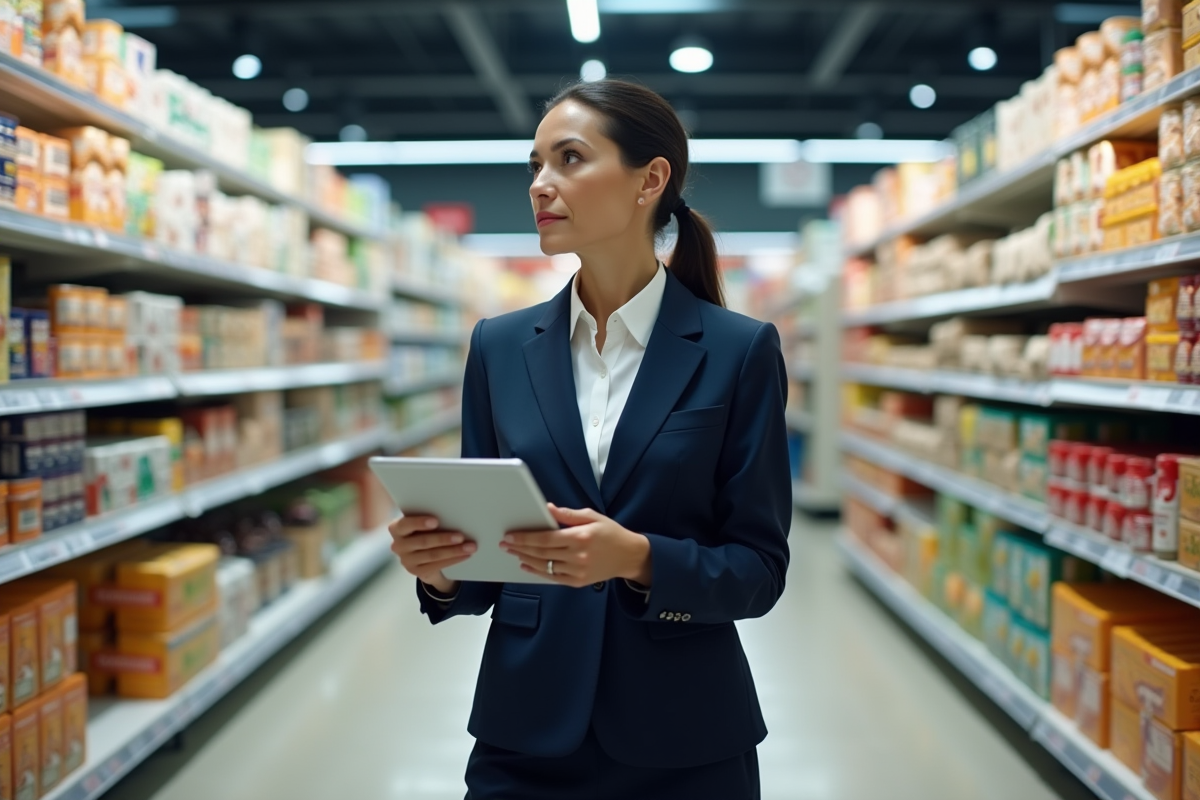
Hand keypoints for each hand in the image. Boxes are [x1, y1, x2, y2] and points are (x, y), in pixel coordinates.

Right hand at [388, 514, 476, 594]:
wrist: (422, 554)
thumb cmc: (424, 531)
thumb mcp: (422, 524)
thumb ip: (429, 520)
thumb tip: (453, 515)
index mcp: (396, 528)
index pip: (405, 524)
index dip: (419, 523)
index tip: (436, 521)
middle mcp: (398, 545)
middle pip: (423, 541)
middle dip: (443, 539)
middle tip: (461, 536)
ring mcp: (406, 560)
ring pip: (433, 555)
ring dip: (453, 550)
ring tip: (469, 546)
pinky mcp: (417, 571)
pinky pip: (437, 565)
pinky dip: (453, 559)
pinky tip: (465, 555)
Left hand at [501, 504, 651, 588]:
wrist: (629, 556)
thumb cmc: (610, 533)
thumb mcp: (592, 516)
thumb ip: (568, 514)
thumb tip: (547, 508)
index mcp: (580, 537)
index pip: (545, 538)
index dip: (525, 538)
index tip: (510, 535)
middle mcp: (578, 556)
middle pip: (541, 553)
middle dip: (520, 548)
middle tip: (505, 544)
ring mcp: (577, 571)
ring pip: (544, 566)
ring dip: (526, 559)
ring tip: (513, 552)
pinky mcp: (578, 581)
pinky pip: (553, 577)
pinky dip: (537, 571)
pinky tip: (527, 565)